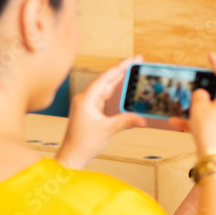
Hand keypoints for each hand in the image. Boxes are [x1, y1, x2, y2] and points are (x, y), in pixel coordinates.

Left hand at [57, 55, 146, 169]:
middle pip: (106, 79)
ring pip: (105, 86)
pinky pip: (104, 95)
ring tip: (132, 70)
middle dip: (122, 69)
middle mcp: (86, 98)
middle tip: (136, 61)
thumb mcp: (108, 130)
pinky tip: (121, 86)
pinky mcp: (90, 109)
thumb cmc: (83, 143)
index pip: (106, 78)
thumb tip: (142, 118)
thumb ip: (126, 121)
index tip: (133, 59)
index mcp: (86, 99)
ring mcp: (87, 103)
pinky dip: (115, 89)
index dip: (121, 67)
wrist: (72, 155)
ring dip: (119, 78)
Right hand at [169, 52, 215, 154]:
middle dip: (204, 88)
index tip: (211, 55)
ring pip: (210, 109)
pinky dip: (193, 121)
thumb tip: (202, 95)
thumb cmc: (210, 131)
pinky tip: (175, 123)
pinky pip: (207, 122)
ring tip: (178, 107)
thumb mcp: (199, 107)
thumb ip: (199, 96)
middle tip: (196, 81)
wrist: (214, 159)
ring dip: (193, 108)